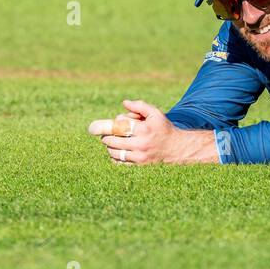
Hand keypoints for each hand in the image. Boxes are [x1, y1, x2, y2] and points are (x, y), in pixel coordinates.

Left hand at [95, 100, 218, 164]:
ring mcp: (139, 156)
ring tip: (113, 142)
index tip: (93, 128)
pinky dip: (114, 156)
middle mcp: (141, 143)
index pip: (118, 127)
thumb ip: (140, 106)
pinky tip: (118, 151)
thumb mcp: (155, 114)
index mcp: (144, 128)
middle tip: (108, 134)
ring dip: (109, 146)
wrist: (176, 148)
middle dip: (106, 136)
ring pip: (114, 152)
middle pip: (112, 140)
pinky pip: (119, 162)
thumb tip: (124, 103)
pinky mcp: (138, 165)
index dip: (104, 126)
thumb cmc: (163, 128)